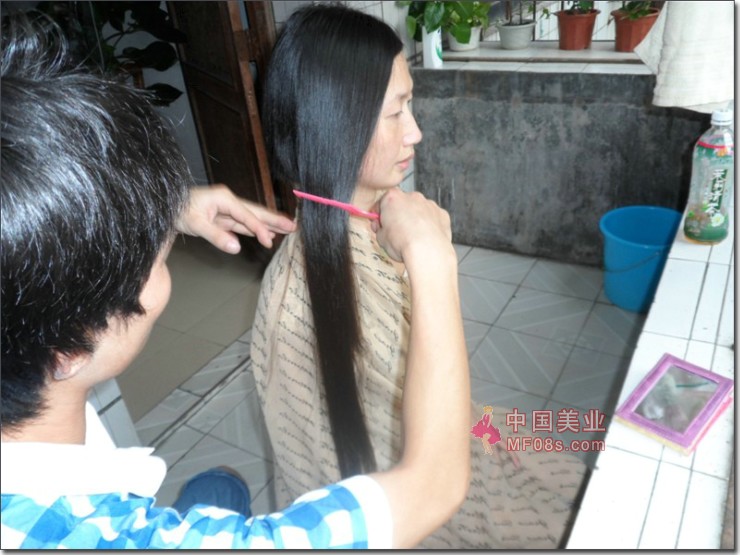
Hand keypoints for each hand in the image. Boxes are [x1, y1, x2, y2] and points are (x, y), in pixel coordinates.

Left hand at [176, 184, 295, 252]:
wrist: (166, 206)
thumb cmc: (179, 212)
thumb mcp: (195, 224)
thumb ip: (216, 236)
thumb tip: (236, 248)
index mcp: (225, 199)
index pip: (247, 217)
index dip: (259, 229)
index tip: (270, 242)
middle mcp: (229, 201)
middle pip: (256, 212)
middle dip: (275, 220)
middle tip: (294, 226)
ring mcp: (228, 209)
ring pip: (253, 218)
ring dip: (270, 224)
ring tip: (288, 229)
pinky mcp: (225, 216)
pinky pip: (244, 224)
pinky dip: (257, 229)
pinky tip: (268, 234)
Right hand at [371, 189, 452, 263]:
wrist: (426, 251)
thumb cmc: (404, 243)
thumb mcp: (380, 239)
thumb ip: (380, 229)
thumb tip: (381, 229)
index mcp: (393, 198)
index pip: (382, 202)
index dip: (380, 215)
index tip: (380, 224)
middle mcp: (412, 197)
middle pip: (402, 204)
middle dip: (399, 216)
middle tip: (396, 233)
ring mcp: (428, 204)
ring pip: (419, 210)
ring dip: (415, 220)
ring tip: (412, 238)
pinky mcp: (441, 214)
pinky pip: (432, 218)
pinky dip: (429, 225)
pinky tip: (425, 238)